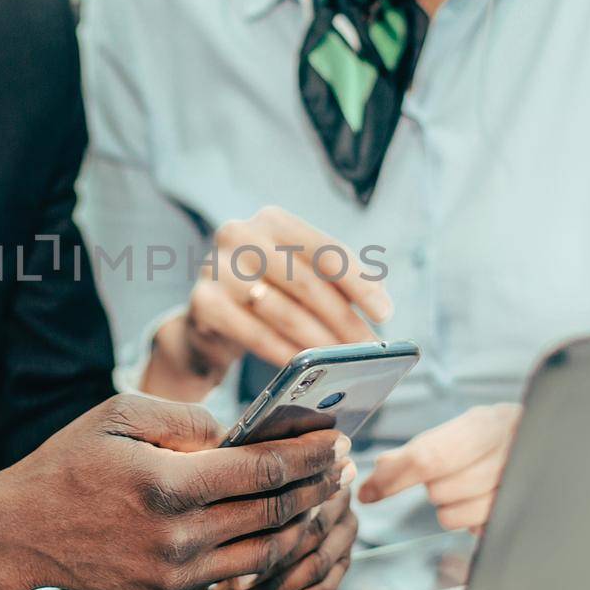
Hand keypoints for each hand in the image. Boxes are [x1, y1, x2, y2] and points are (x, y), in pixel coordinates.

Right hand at [0, 395, 353, 589]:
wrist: (20, 532)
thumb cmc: (68, 465)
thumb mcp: (121, 414)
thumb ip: (187, 417)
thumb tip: (238, 430)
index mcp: (169, 485)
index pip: (263, 470)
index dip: (307, 454)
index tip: (334, 442)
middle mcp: (178, 538)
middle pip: (274, 514)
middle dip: (314, 488)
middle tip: (338, 469)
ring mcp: (175, 579)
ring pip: (263, 555)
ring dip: (297, 527)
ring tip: (315, 501)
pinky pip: (229, 580)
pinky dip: (254, 559)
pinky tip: (266, 534)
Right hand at [143, 206, 391, 396]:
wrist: (210, 315)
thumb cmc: (267, 291)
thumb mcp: (299, 275)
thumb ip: (335, 280)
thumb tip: (380, 302)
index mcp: (273, 220)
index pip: (326, 251)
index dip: (360, 284)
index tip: (386, 313)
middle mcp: (241, 235)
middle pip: (306, 283)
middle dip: (343, 320)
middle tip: (367, 349)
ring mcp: (217, 267)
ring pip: (283, 311)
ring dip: (318, 342)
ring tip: (342, 363)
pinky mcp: (204, 302)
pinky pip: (254, 333)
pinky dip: (284, 353)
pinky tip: (305, 369)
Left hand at [211, 478, 357, 589]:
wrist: (248, 512)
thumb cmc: (231, 496)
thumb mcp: (228, 486)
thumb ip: (229, 497)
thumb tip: (221, 522)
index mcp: (315, 467)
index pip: (297, 501)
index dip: (261, 529)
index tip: (224, 552)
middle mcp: (339, 495)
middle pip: (308, 536)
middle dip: (265, 566)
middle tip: (229, 586)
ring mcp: (344, 530)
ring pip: (316, 566)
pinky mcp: (343, 560)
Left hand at [356, 403, 521, 531]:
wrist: (562, 444)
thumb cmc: (504, 436)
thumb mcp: (467, 427)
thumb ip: (424, 446)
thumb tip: (381, 469)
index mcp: (489, 424)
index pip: (429, 457)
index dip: (393, 478)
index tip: (369, 491)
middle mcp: (509, 455)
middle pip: (440, 490)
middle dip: (432, 487)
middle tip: (446, 474)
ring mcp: (520, 489)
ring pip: (454, 517)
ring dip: (451, 506)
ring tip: (469, 486)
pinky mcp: (523, 518)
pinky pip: (476, 532)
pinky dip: (472, 520)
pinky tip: (486, 499)